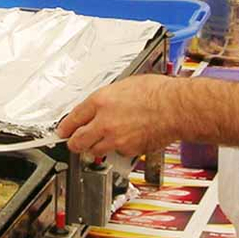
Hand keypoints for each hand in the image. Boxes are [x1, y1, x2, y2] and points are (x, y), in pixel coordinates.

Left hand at [56, 75, 181, 155]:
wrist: (176, 108)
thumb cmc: (157, 92)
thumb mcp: (125, 85)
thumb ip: (108, 99)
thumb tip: (100, 106)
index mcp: (101, 101)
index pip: (73, 118)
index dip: (65, 127)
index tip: (62, 131)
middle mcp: (104, 122)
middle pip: (78, 141)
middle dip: (74, 142)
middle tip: (75, 141)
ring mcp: (115, 139)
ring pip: (95, 150)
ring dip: (96, 146)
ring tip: (104, 139)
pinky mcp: (128, 150)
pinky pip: (117, 152)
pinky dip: (119, 148)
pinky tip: (128, 138)